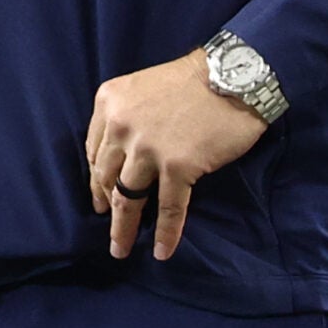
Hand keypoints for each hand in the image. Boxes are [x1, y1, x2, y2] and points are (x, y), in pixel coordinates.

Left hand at [84, 50, 268, 260]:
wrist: (232, 76)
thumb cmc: (190, 81)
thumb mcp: (140, 88)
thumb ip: (126, 118)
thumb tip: (124, 159)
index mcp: (109, 104)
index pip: (95, 152)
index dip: (97, 180)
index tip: (100, 199)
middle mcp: (121, 127)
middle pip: (107, 178)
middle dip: (106, 207)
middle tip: (109, 229)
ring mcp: (148, 149)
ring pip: (129, 199)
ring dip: (123, 230)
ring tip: (121, 250)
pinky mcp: (177, 166)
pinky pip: (168, 208)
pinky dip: (165, 234)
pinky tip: (162, 252)